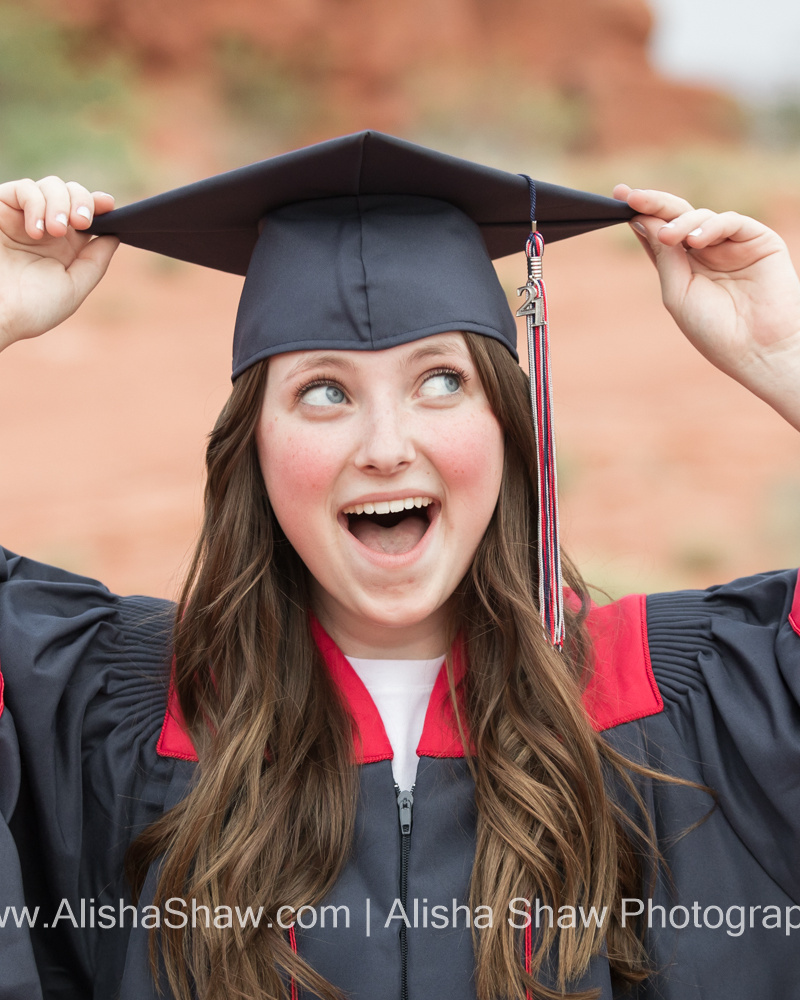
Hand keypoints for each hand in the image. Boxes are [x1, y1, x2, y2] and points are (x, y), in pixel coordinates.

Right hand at [0, 177, 118, 351]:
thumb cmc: (30, 308)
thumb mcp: (73, 287)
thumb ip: (95, 261)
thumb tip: (115, 235)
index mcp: (66, 247)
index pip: (87, 214)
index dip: (99, 204)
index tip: (108, 205)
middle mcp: (47, 228)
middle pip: (72, 193)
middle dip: (82, 201)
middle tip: (81, 222)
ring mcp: (23, 217)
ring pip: (51, 186)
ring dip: (60, 203)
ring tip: (54, 231)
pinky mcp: (0, 208)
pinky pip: (24, 188)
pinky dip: (35, 203)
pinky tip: (36, 230)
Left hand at [615, 184, 799, 429]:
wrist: (758, 350)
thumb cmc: (715, 330)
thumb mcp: (678, 293)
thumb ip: (664, 256)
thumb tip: (642, 221)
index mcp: (685, 267)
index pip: (659, 235)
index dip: (641, 216)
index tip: (619, 198)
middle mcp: (707, 252)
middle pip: (677, 218)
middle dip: (654, 205)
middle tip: (632, 197)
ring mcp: (732, 245)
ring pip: (701, 217)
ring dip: (680, 222)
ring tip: (669, 236)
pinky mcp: (758, 240)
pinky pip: (731, 222)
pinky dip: (711, 225)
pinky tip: (695, 239)